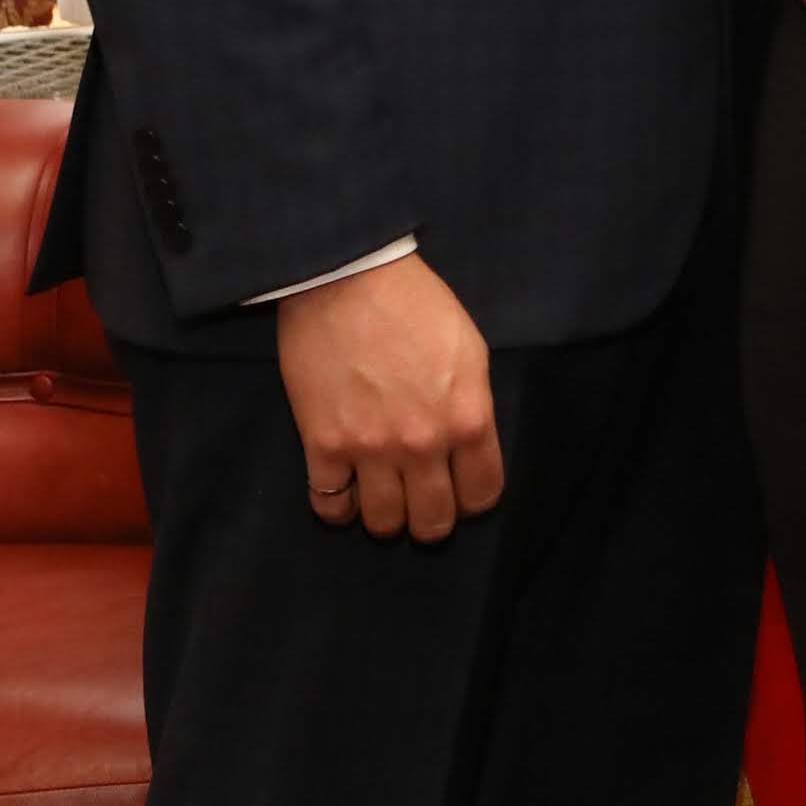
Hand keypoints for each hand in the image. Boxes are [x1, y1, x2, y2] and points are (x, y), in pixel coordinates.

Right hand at [275, 252, 501, 542]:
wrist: (347, 281)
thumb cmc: (415, 305)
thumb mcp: (469, 351)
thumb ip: (472, 405)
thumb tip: (468, 444)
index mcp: (468, 418)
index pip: (483, 493)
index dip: (474, 499)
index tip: (463, 491)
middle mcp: (423, 444)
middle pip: (433, 521)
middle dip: (432, 521)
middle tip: (423, 504)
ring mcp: (370, 450)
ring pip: (383, 524)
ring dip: (387, 518)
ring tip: (385, 498)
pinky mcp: (321, 446)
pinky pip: (329, 506)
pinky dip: (338, 508)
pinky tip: (345, 491)